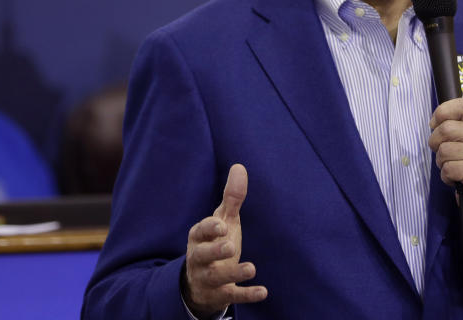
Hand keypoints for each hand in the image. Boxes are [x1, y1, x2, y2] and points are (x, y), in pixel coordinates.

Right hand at [182, 164, 267, 317]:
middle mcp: (200, 258)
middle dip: (214, 251)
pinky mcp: (221, 295)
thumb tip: (239, 166)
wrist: (201, 283)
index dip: (209, 229)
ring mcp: (209, 278)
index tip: (222, 226)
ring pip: (217, 277)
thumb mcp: (222, 221)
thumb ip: (231, 197)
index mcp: (199, 237)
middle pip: (203, 255)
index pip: (200, 231)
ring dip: (233, 273)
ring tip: (251, 268)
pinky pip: (232, 296)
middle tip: (230, 246)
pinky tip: (263, 291)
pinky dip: (247, 295)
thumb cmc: (214, 243)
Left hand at [428, 98, 462, 229]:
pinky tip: (458, 178)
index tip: (434, 123)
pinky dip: (446, 176)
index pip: (462, 104)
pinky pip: (447, 168)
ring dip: (442, 162)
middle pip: (446, 128)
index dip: (442, 112)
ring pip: (444, 150)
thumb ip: (461, 123)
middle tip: (445, 153)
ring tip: (455, 166)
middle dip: (436, 142)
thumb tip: (435, 120)